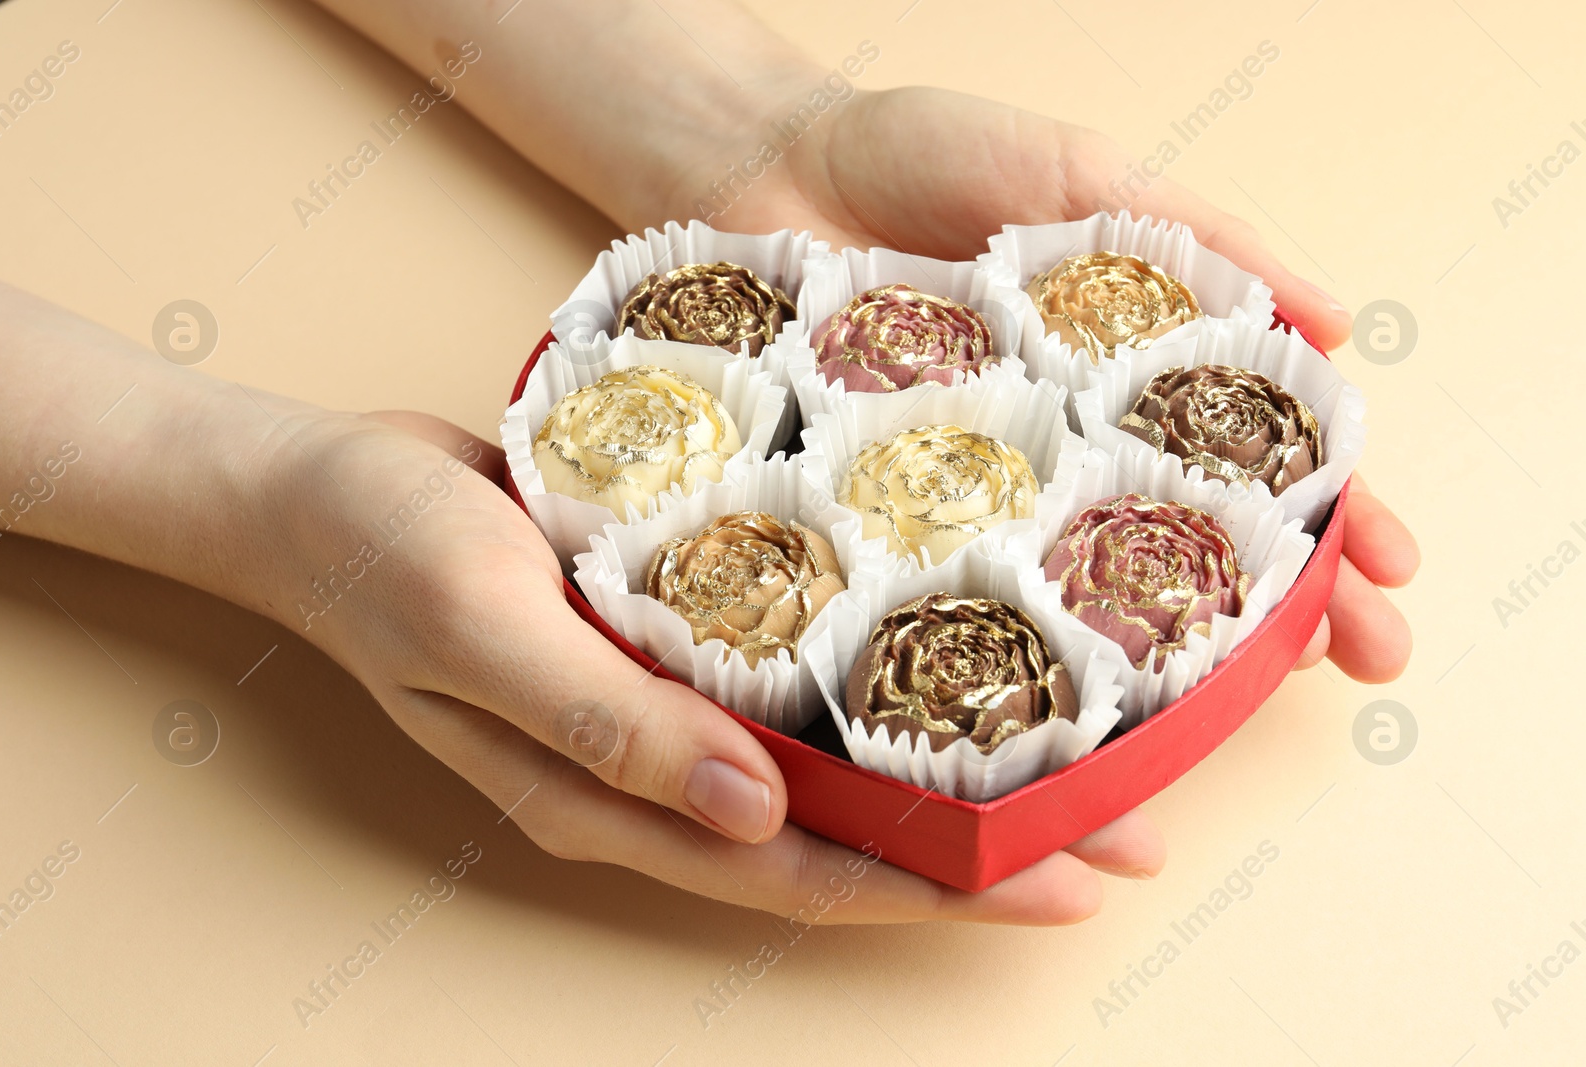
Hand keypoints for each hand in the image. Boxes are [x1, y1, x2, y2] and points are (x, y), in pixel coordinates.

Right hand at [272, 408, 1160, 924]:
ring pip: (829, 760)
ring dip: (943, 762)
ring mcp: (663, 707)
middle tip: (1117, 821)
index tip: (1062, 881)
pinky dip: (872, 677)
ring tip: (1071, 744)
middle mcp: (656, 769)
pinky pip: (788, 678)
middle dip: (979, 840)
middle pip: (841, 832)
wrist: (317, 490)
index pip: (802, 873)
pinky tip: (940, 645)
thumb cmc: (384, 558)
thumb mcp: (485, 632)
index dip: (935, 887)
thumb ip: (613, 727)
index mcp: (614, 798)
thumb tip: (758, 818)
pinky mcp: (668, 635)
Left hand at [683, 85, 1417, 682]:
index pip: (1251, 460)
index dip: (1332, 517)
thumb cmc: (920, 154)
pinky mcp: (880, 515)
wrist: (757, 161)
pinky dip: (997, 653)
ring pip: (1075, 597)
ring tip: (1220, 715)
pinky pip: (946, 595)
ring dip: (1149, 668)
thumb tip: (1328, 317)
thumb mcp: (1075, 173)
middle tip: (1347, 666)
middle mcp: (1061, 452)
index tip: (1392, 573)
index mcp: (1125, 377)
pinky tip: (1048, 708)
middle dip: (1278, 612)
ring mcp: (974, 493)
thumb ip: (1196, 238)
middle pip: (1186, 547)